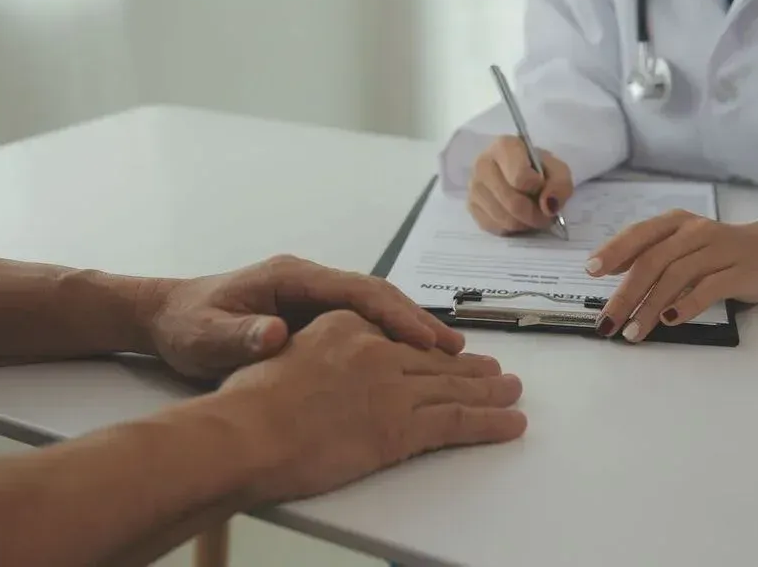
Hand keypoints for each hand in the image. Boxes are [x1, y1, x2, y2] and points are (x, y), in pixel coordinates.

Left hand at [141, 255, 464, 377]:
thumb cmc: (187, 326)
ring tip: (447, 359)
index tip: (423, 338)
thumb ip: (239, 336)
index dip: (394, 313)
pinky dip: (389, 341)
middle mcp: (309, 282)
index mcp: (290, 277)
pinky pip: (362, 325)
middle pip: (376, 296)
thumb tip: (274, 334)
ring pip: (374, 310)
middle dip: (415, 321)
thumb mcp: (206, 336)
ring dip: (409, 331)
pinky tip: (409, 365)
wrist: (169, 320)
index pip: (355, 290)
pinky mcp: (313, 316)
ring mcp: (313, 298)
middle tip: (453, 351)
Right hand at [216, 310, 526, 501]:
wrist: (244, 433)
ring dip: (490, 392)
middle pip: (433, 360)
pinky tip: (511, 423)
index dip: (429, 347)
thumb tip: (328, 366)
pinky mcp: (401, 426)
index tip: (447, 351)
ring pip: (454, 388)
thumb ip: (315, 352)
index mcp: (345, 325)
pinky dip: (490, 423)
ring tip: (514, 391)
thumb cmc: (246, 403)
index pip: (398, 336)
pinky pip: (458, 422)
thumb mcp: (279, 354)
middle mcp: (376, 349)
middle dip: (470, 368)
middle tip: (498, 371)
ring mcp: (392, 387)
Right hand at [468, 136, 572, 235]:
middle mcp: (482, 164)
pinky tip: (517, 217)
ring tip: (533, 216)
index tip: (542, 187)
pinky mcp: (470, 206)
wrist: (516, 171)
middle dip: (535, 214)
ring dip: (525, 223)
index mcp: (504, 147)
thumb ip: (560, 184)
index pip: (521, 177)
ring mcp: (473, 186)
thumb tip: (548, 206)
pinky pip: (494, 227)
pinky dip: (511, 228)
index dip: (538, 188)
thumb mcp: (557, 169)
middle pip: (512, 202)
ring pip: (504, 218)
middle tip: (546, 216)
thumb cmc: (536, 168)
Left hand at [585, 211, 757, 342]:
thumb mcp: (679, 243)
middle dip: (626, 294)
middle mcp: (694, 231)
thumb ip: (647, 251)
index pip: (639, 233)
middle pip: (653, 261)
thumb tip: (607, 267)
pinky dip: (686, 305)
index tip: (591, 271)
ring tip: (632, 332)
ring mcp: (719, 250)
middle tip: (607, 322)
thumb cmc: (714, 250)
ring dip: (650, 307)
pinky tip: (670, 322)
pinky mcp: (740, 272)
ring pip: (677, 277)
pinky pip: (708, 289)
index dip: (614, 251)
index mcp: (674, 222)